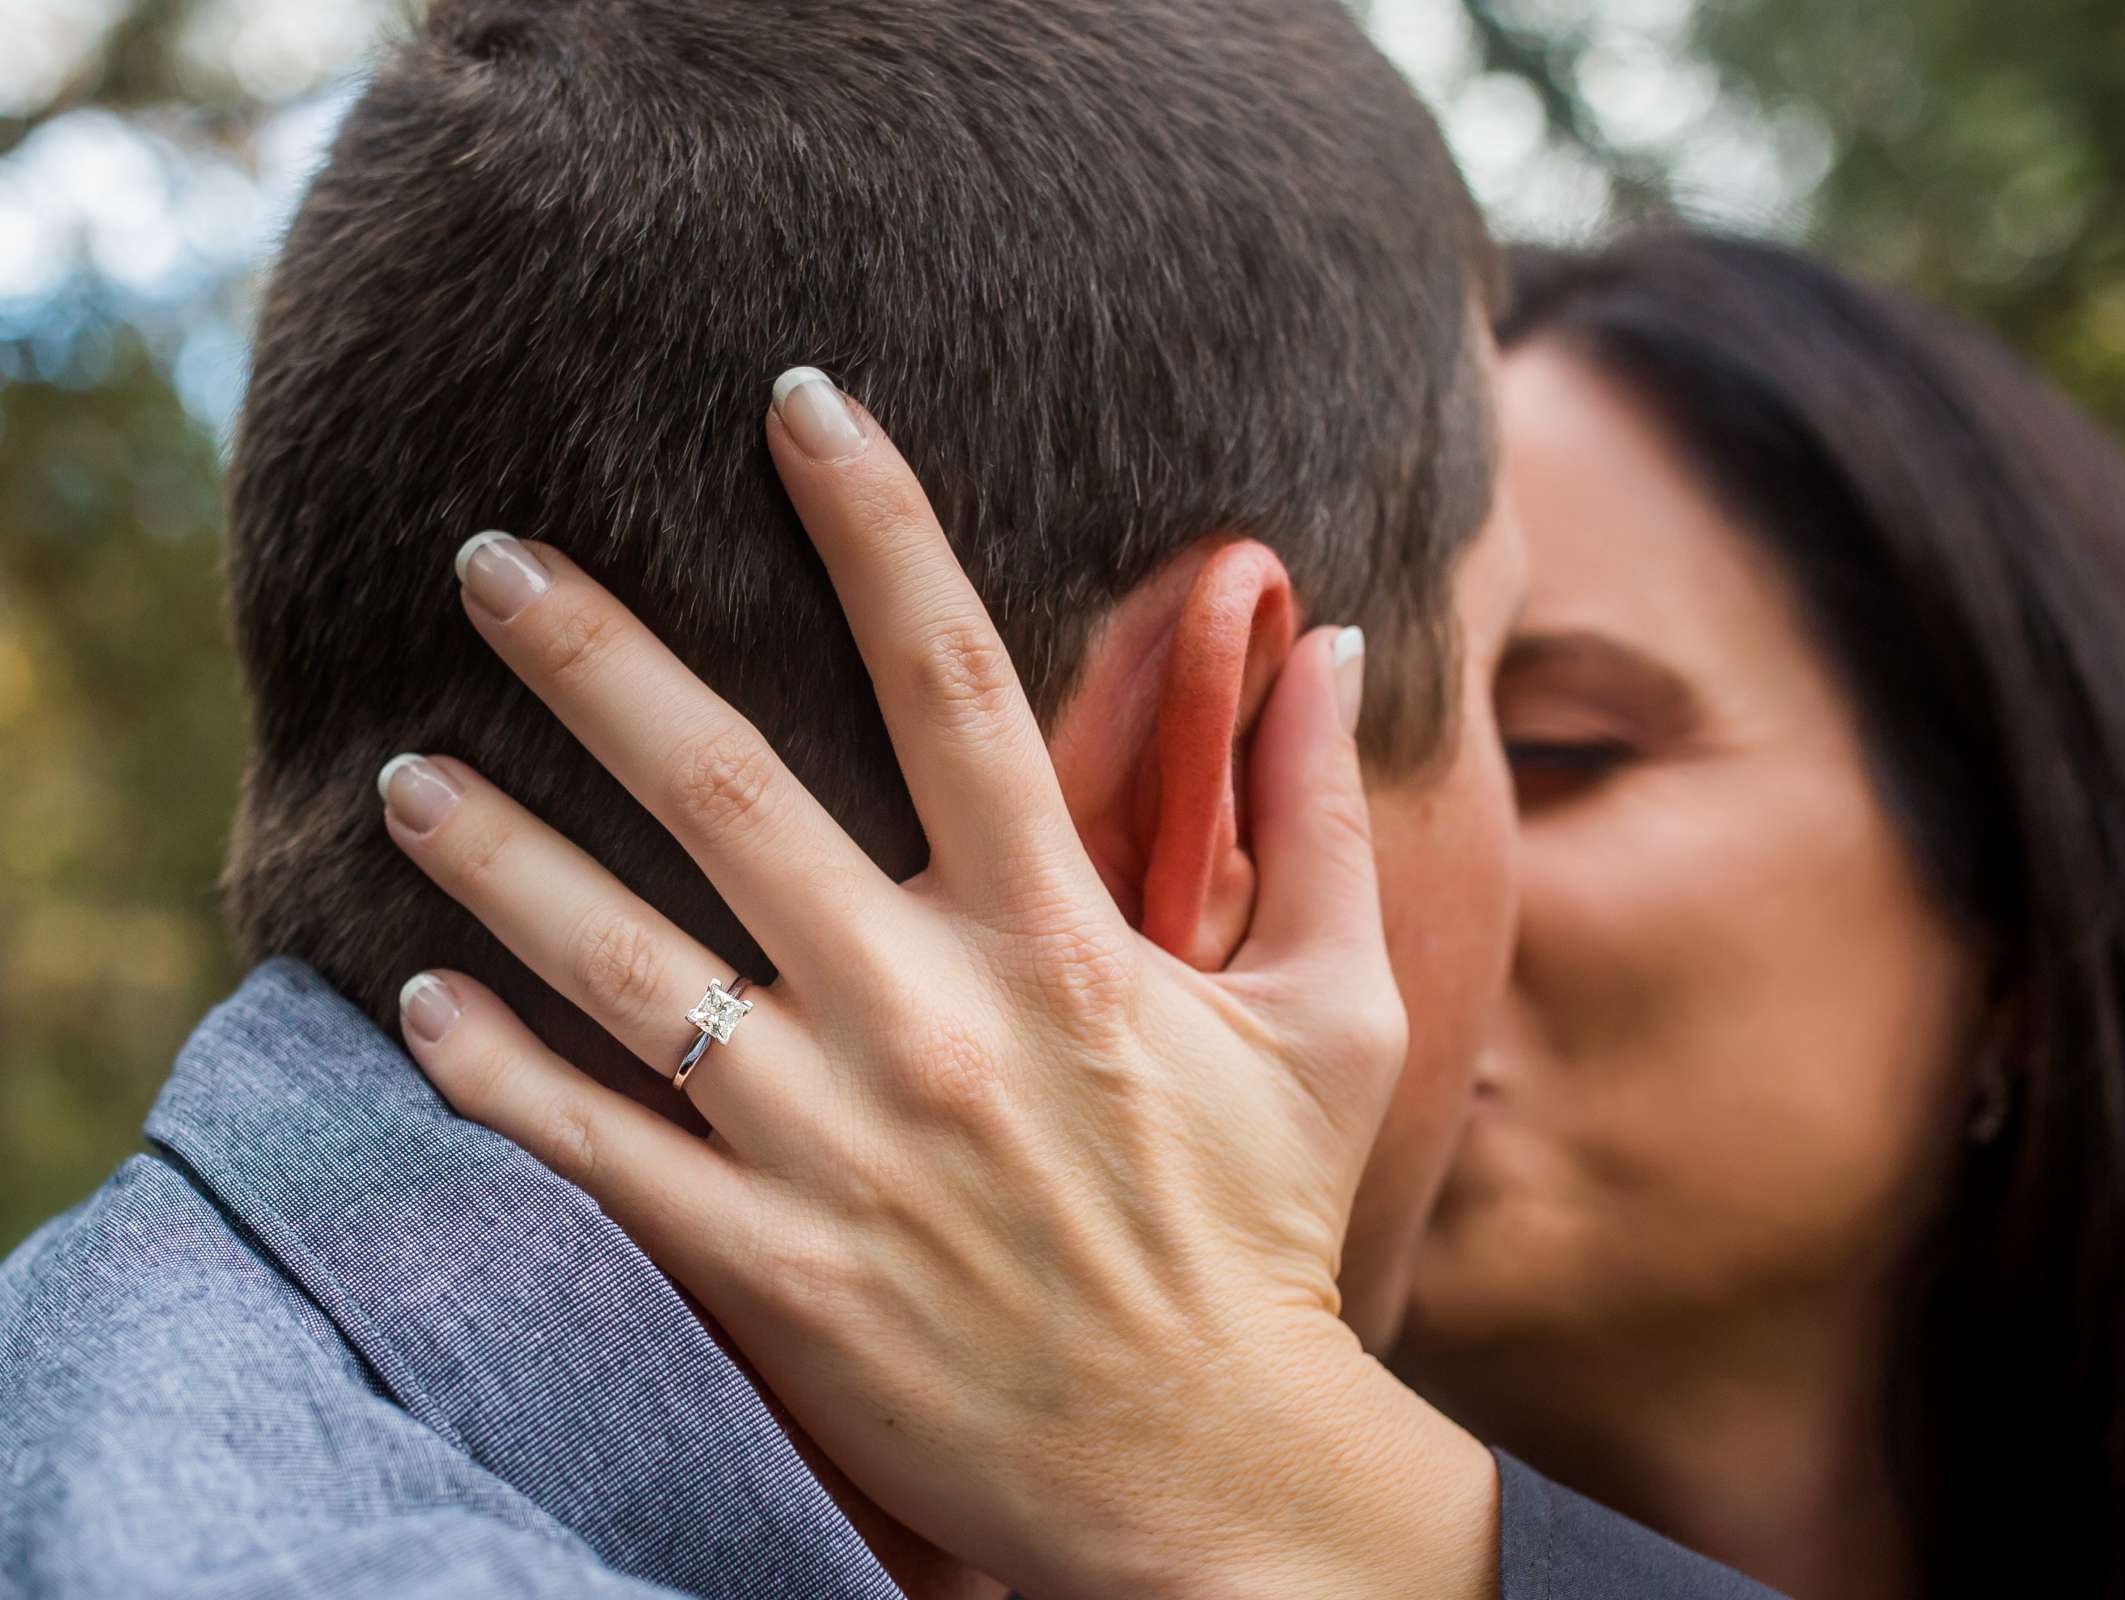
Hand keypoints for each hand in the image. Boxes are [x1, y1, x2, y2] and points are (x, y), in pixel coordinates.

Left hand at [381, 371, 1498, 1599]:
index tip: (796, 404)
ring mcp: (840, 1149)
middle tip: (489, 558)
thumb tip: (1328, 636)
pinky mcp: (774, 1270)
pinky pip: (601, 1154)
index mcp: (1067, 940)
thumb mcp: (1338, 1018)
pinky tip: (412, 1000)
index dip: (876, 525)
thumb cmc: (1266, 1230)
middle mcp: (936, 1019)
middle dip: (598, 658)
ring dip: (500, 857)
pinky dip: (496, 1075)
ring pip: (630, 968)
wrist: (1210, 1476)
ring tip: (405, 773)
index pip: (958, 685)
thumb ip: (1318, 820)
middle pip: (735, 795)